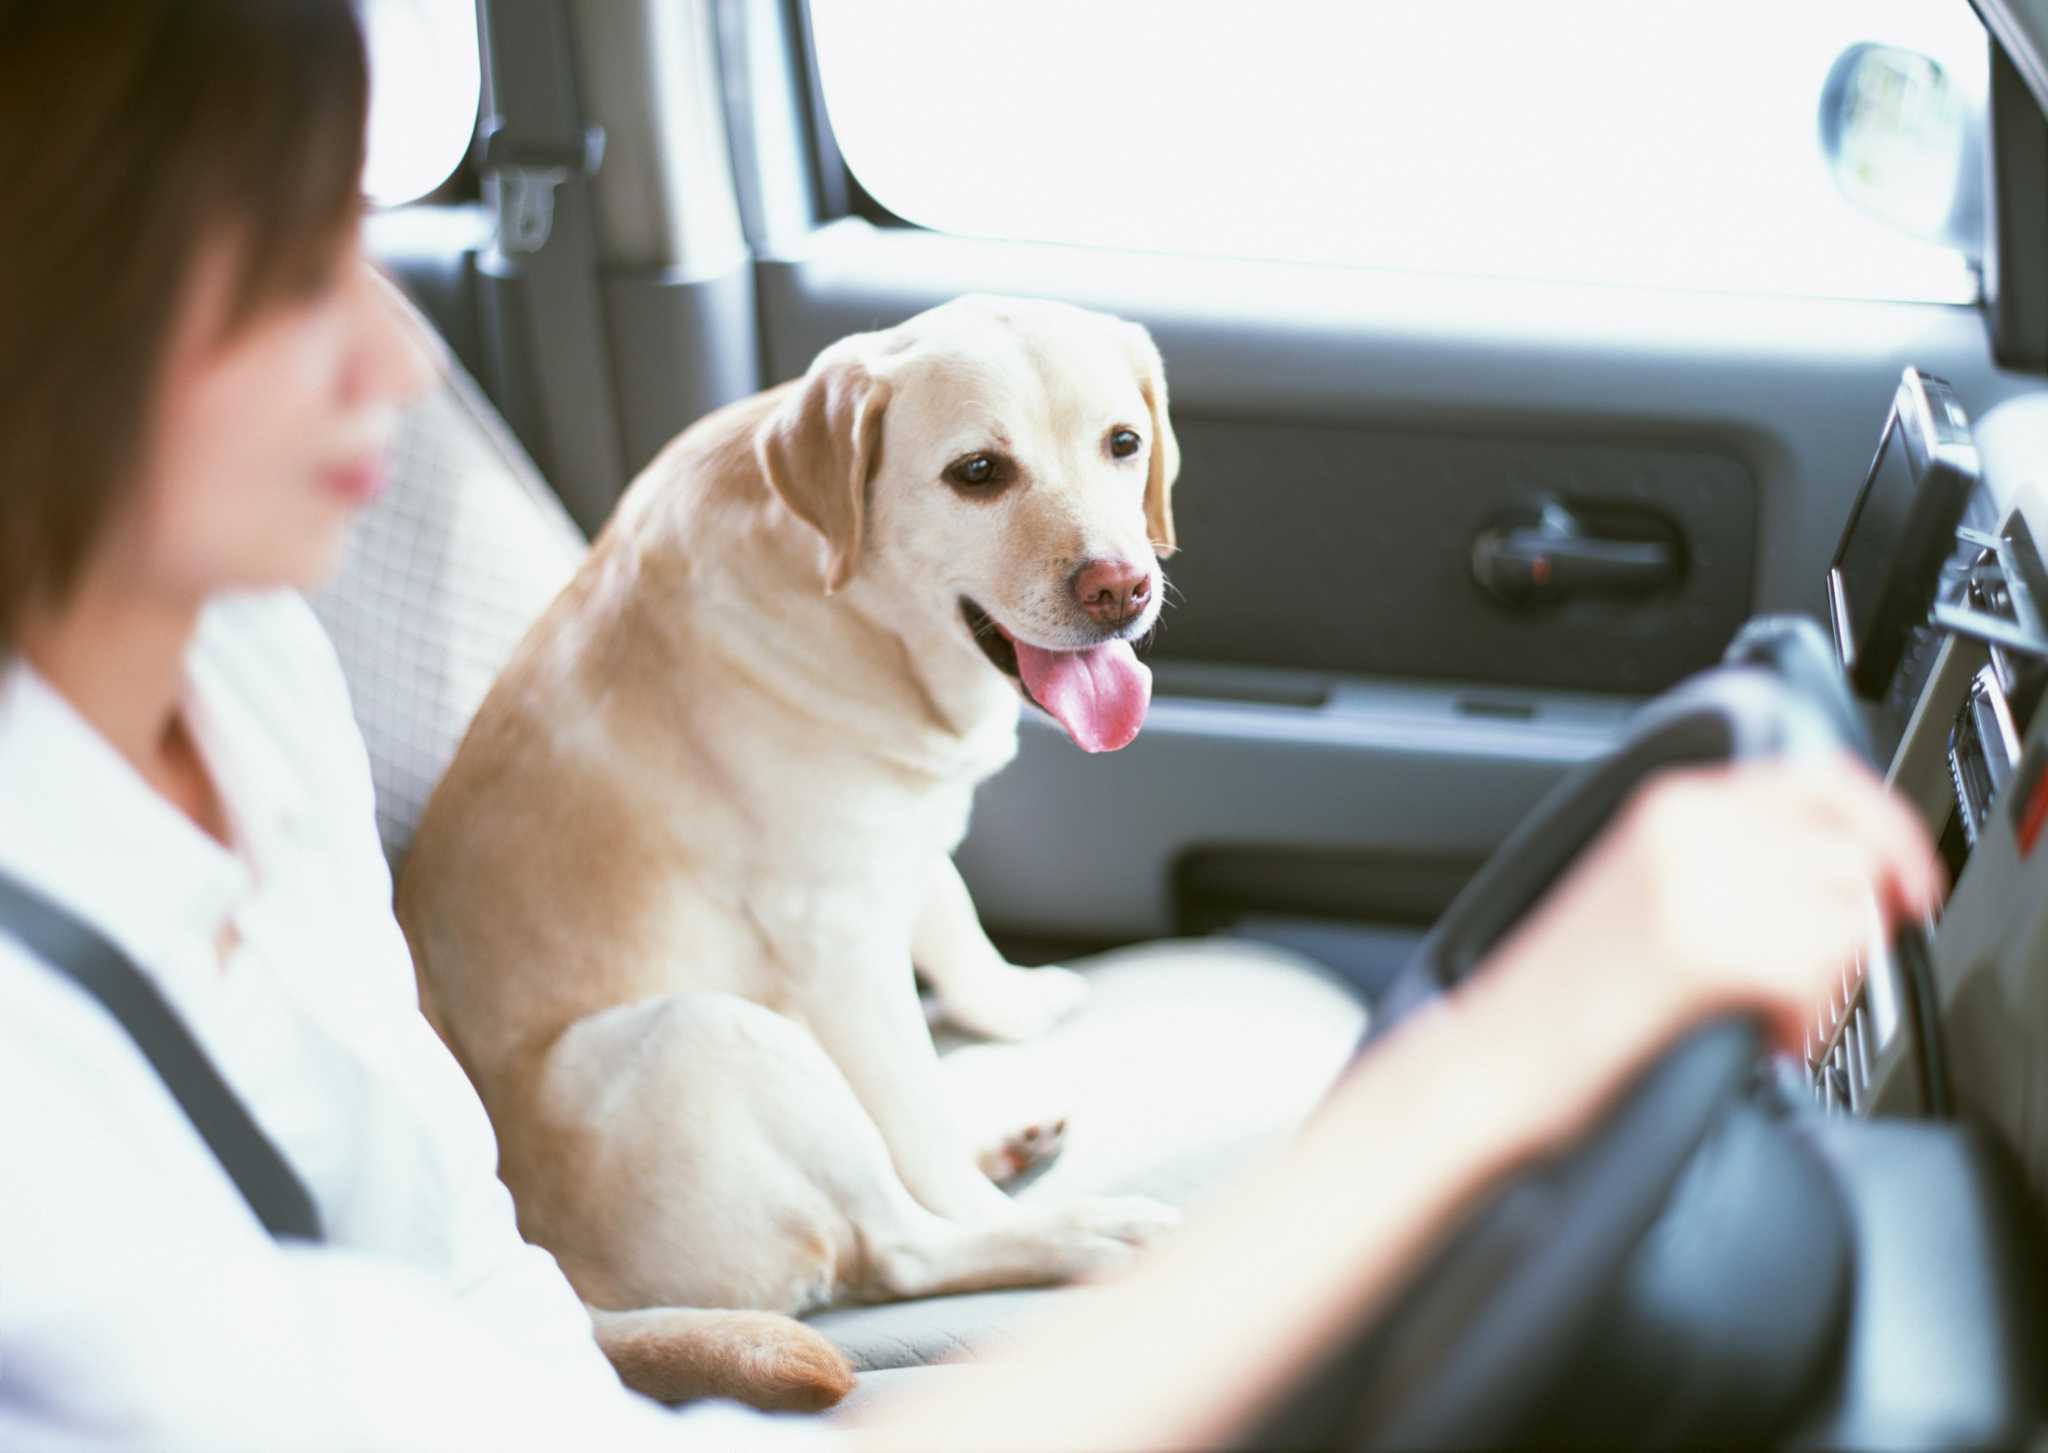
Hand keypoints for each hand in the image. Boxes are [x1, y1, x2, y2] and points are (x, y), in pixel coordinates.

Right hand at [1491, 752, 1944, 1052]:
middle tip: (1829, 971)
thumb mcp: (1648, 889)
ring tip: (1773, 1010)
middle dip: (1858, 920)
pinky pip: (1819, 970)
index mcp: (1672, 805)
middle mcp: (1688, 830)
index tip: (1908, 879)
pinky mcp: (1706, 950)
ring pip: (1844, 912)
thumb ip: (1733, 858)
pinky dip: (1805, 1018)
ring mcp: (1696, 886)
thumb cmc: (1562, 995)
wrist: (1497, 1056)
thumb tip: (1846, 870)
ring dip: (1830, 975)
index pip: (1824, 779)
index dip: (1886, 830)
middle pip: (1851, 850)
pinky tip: (1760, 1035)